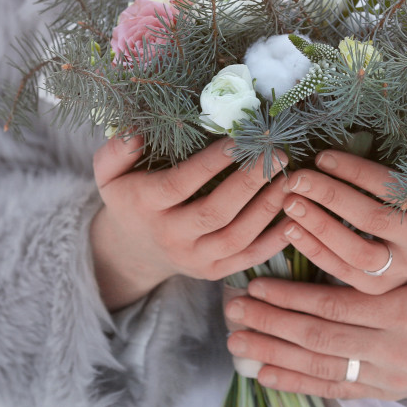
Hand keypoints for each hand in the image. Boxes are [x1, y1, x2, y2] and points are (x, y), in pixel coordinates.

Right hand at [90, 135, 290, 309]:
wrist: (135, 249)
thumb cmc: (131, 196)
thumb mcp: (110, 173)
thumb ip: (117, 151)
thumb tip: (135, 135)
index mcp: (144, 206)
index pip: (179, 184)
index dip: (210, 163)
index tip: (239, 138)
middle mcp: (170, 237)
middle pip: (214, 212)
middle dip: (249, 182)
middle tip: (277, 154)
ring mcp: (195, 259)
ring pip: (237, 236)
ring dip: (268, 207)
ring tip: (290, 177)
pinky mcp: (216, 271)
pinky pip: (250, 257)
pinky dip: (277, 239)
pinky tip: (296, 213)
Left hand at [223, 248, 406, 399]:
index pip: (339, 306)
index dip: (294, 297)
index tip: (257, 283)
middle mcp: (398, 354)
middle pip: (321, 340)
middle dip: (272, 325)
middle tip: (230, 309)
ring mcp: (393, 379)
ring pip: (322, 369)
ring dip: (274, 355)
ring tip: (234, 341)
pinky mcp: (391, 392)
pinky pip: (337, 391)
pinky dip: (299, 384)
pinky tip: (265, 377)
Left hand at [278, 148, 406, 293]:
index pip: (396, 189)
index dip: (359, 171)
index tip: (324, 156)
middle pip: (373, 219)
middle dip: (331, 195)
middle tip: (297, 177)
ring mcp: (399, 274)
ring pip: (354, 250)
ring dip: (318, 224)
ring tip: (289, 201)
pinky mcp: (376, 292)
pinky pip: (341, 272)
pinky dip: (313, 250)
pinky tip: (289, 229)